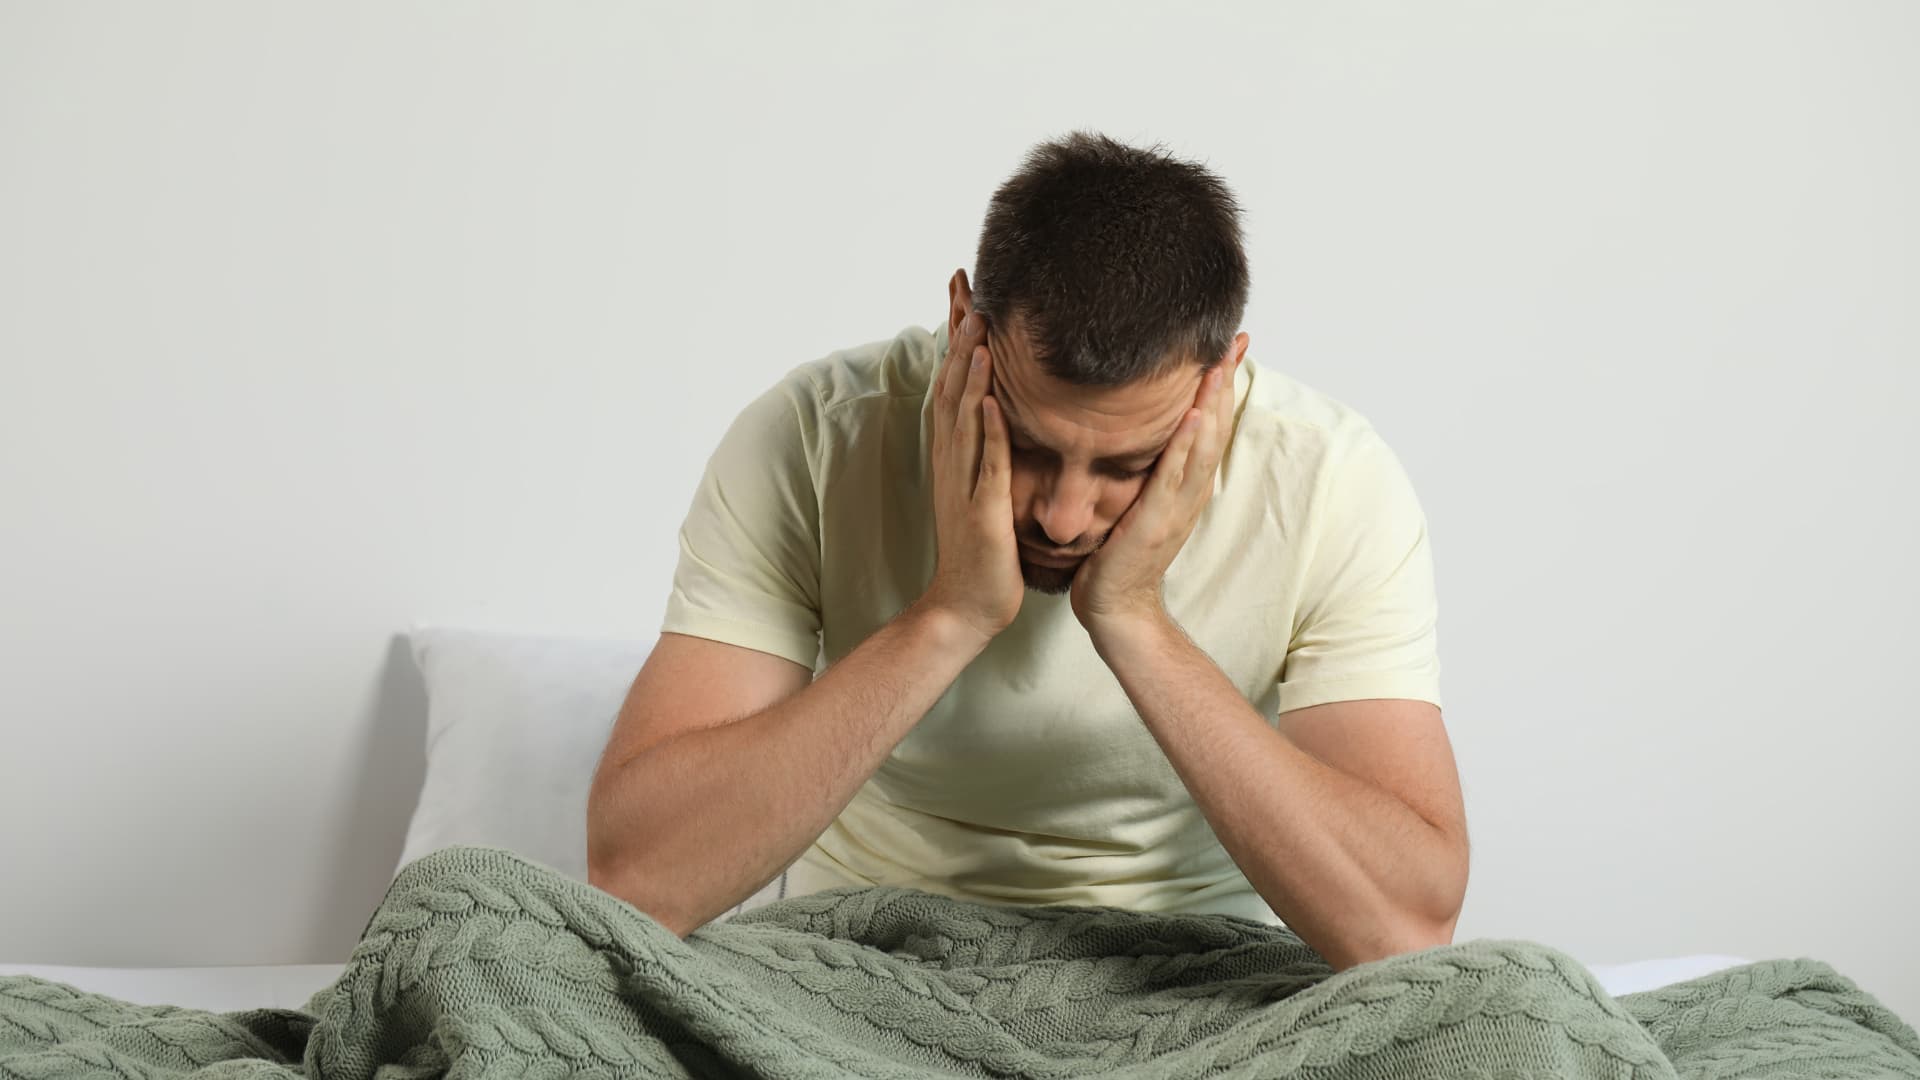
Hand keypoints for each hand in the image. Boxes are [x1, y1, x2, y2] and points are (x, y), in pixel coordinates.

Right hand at [917, 299, 1022, 648]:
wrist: (966, 607)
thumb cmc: (982, 550)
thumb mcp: (983, 487)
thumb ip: (989, 447)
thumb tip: (1000, 407)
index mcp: (955, 452)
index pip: (953, 381)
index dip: (956, 335)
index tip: (963, 289)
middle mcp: (952, 460)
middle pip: (951, 385)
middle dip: (958, 334)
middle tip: (965, 286)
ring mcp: (963, 484)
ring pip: (963, 416)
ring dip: (970, 370)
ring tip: (978, 326)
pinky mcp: (981, 511)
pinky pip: (984, 464)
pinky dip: (988, 430)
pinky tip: (994, 399)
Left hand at [1071, 359, 1238, 636]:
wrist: (1115, 608)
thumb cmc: (1118, 555)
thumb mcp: (1138, 500)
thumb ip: (1148, 468)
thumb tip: (1143, 432)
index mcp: (1185, 485)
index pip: (1208, 424)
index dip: (1220, 385)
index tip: (1228, 346)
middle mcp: (1189, 491)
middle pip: (1215, 427)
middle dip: (1224, 382)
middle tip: (1232, 339)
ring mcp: (1177, 507)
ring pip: (1203, 446)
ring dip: (1212, 403)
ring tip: (1219, 362)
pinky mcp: (1155, 522)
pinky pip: (1173, 476)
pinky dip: (1185, 444)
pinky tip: (1191, 414)